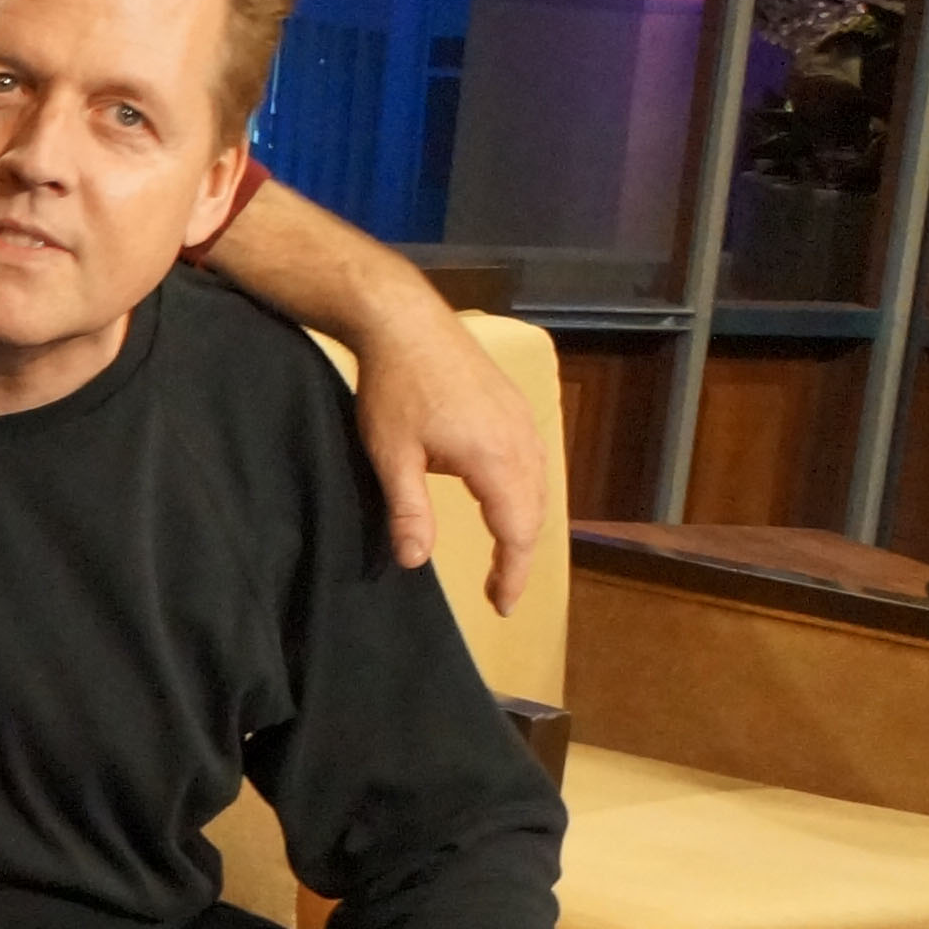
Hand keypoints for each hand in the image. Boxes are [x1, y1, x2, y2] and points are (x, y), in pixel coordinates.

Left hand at [352, 301, 549, 616]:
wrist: (407, 322)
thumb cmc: (394, 388)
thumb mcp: (391, 456)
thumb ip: (408, 511)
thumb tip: (416, 563)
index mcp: (495, 460)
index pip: (515, 533)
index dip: (510, 574)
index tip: (500, 606)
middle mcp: (521, 442)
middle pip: (533, 515)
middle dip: (519, 558)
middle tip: (499, 592)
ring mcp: (522, 422)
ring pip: (537, 489)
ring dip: (524, 527)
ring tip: (504, 558)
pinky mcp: (514, 408)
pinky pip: (534, 464)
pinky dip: (525, 495)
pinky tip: (508, 505)